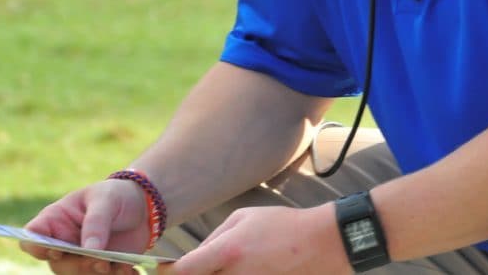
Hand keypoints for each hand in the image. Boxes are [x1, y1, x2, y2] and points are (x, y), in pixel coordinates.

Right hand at [21, 179, 149, 273]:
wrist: (142, 207)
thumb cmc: (116, 195)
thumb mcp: (106, 200)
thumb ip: (96, 222)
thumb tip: (89, 250)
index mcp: (56, 219)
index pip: (32, 236)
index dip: (36, 248)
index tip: (57, 250)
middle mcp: (63, 243)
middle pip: (57, 264)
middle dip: (79, 266)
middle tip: (102, 260)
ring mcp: (80, 258)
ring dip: (100, 274)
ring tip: (122, 264)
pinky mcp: (98, 268)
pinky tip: (129, 269)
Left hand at [158, 205, 349, 274]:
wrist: (322, 245)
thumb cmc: (281, 226)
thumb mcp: (243, 218)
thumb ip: (213, 239)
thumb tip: (193, 257)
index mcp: (228, 252)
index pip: (184, 272)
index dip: (169, 272)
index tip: (164, 269)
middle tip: (193, 267)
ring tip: (225, 264)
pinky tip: (239, 269)